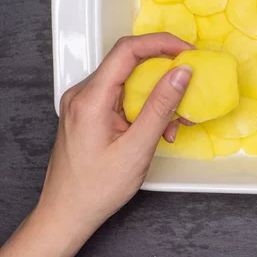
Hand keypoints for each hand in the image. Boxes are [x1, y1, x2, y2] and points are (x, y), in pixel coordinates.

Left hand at [0, 33, 192, 256]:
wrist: (67, 213)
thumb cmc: (97, 188)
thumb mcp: (137, 148)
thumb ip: (161, 106)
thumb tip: (182, 72)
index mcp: (90, 99)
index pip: (127, 50)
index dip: (161, 43)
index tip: (187, 51)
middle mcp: (83, 94)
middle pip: (130, 64)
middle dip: (165, 76)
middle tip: (189, 91)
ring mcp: (85, 103)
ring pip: (130, 82)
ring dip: (158, 97)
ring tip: (174, 124)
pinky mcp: (90, 113)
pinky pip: (123, 98)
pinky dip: (146, 108)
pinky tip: (159, 129)